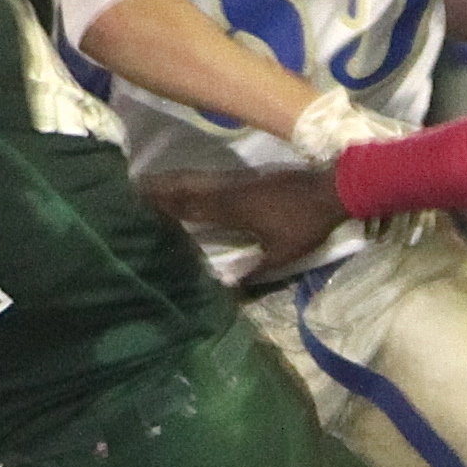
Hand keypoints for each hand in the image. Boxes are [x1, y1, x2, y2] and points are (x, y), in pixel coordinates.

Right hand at [140, 165, 349, 273]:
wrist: (333, 188)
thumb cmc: (306, 222)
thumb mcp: (282, 254)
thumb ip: (255, 270)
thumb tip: (229, 288)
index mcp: (232, 208)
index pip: (189, 207)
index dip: (163, 205)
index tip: (138, 203)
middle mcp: (230, 190)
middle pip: (187, 187)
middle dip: (160, 187)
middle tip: (133, 187)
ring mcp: (240, 180)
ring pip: (199, 180)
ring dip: (175, 181)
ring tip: (152, 184)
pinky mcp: (251, 177)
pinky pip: (213, 179)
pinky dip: (195, 182)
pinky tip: (191, 186)